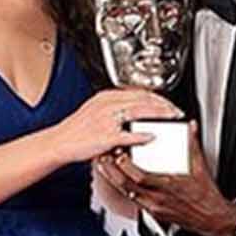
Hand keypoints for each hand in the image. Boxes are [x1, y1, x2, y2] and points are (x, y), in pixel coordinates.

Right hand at [56, 88, 180, 164]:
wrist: (59, 142)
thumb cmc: (75, 131)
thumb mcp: (94, 111)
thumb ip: (113, 109)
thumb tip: (132, 111)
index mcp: (106, 97)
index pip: (137, 92)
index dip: (156, 97)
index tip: (167, 103)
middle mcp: (108, 104)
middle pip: (142, 99)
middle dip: (163, 104)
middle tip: (176, 110)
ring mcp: (106, 120)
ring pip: (139, 112)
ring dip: (158, 114)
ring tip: (171, 118)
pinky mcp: (105, 136)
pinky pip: (127, 134)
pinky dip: (141, 135)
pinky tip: (152, 136)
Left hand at [95, 122, 235, 235]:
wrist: (211, 218)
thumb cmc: (206, 196)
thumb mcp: (200, 167)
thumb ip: (192, 145)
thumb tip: (191, 128)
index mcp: (169, 186)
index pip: (142, 177)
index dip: (127, 166)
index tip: (120, 153)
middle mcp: (158, 198)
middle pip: (128, 186)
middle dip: (112, 172)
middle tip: (103, 158)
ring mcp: (154, 207)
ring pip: (127, 194)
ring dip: (113, 181)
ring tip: (104, 168)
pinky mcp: (153, 213)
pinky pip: (134, 201)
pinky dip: (123, 190)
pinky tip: (117, 182)